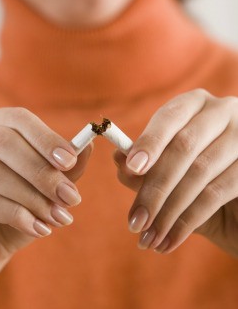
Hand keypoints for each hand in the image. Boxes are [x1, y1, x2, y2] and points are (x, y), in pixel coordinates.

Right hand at [0, 107, 91, 297]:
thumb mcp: (44, 189)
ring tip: (58, 218)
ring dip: (32, 196)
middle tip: (70, 197)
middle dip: (42, 171)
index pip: (18, 119)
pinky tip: (37, 228)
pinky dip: (15, 213)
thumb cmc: (13, 212)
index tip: (71, 161)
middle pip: (3, 141)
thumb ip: (64, 168)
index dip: (46, 138)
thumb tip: (87, 146)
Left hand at [114, 89, 237, 255]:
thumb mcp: (168, 173)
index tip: (129, 168)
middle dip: (155, 187)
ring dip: (168, 210)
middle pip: (184, 146)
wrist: (236, 209)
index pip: (170, 116)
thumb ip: (144, 166)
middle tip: (135, 221)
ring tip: (148, 238)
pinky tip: (169, 240)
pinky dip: (188, 220)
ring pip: (199, 172)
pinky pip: (217, 193)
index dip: (150, 141)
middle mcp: (222, 112)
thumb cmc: (196, 182)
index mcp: (195, 105)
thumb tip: (119, 159)